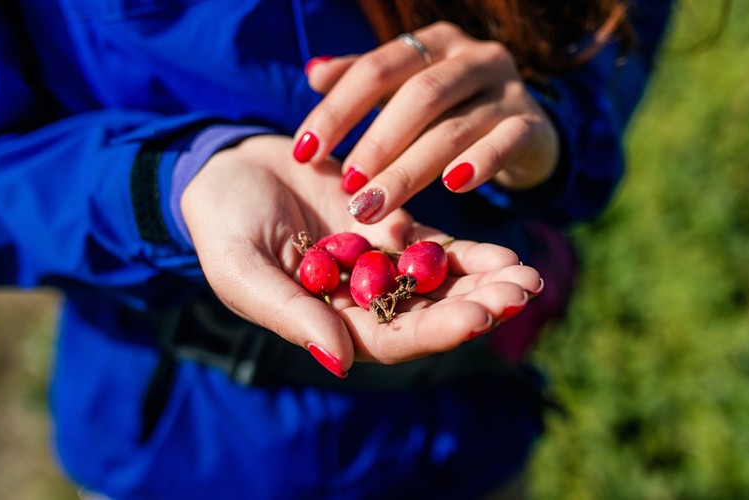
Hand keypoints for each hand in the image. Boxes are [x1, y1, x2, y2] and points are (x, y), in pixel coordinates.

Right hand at [181, 135, 542, 375]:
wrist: (225, 172)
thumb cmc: (222, 227)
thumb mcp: (244, 271)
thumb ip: (291, 314)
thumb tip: (341, 363)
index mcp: (328, 323)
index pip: (391, 338)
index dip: (436, 330)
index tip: (478, 317)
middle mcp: (361, 302)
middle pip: (428, 313)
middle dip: (477, 305)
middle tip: (522, 293)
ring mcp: (379, 265)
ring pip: (440, 281)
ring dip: (484, 282)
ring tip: (527, 277)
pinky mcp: (388, 227)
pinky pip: (435, 244)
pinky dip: (468, 252)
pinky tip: (504, 255)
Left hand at [294, 21, 559, 223]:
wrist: (526, 127)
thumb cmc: (453, 109)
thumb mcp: (407, 89)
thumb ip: (364, 80)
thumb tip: (314, 74)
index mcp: (433, 43)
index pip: (377, 69)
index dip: (337, 110)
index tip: (303, 151)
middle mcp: (472, 57)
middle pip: (419, 96)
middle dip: (377, 143)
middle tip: (347, 186)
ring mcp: (507, 89)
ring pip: (454, 127)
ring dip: (411, 170)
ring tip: (376, 205)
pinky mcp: (532, 124)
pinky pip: (505, 142)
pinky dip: (479, 163)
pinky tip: (452, 186)